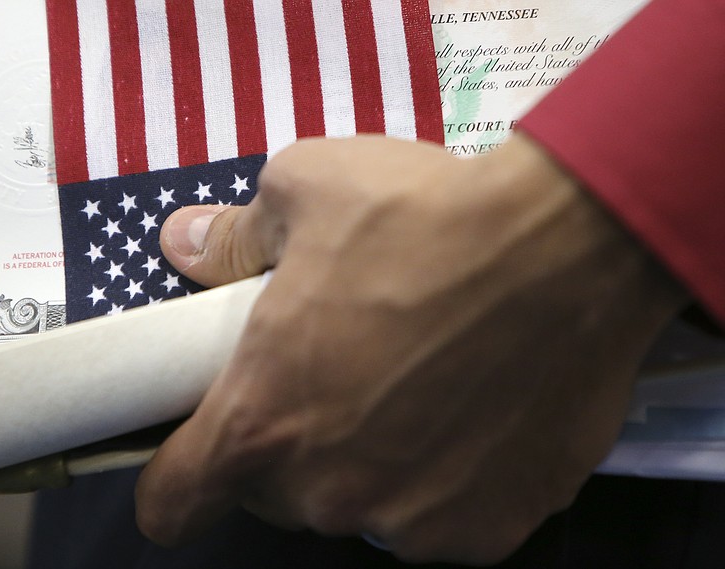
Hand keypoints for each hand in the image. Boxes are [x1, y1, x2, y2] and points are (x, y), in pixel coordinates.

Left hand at [135, 134, 685, 563]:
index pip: (174, 502)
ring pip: (361, 505)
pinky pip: (440, 513)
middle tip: (336, 375)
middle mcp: (329, 489)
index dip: (175, 479)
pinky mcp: (489, 528)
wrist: (567, 245)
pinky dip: (444, 476)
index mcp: (264, 418)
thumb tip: (185, 244)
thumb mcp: (305, 192)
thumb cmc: (424, 215)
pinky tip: (473, 411)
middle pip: (276, 495)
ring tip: (416, 386)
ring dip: (371, 462)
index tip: (198, 451)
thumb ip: (231, 237)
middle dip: (291, 445)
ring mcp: (412, 519)